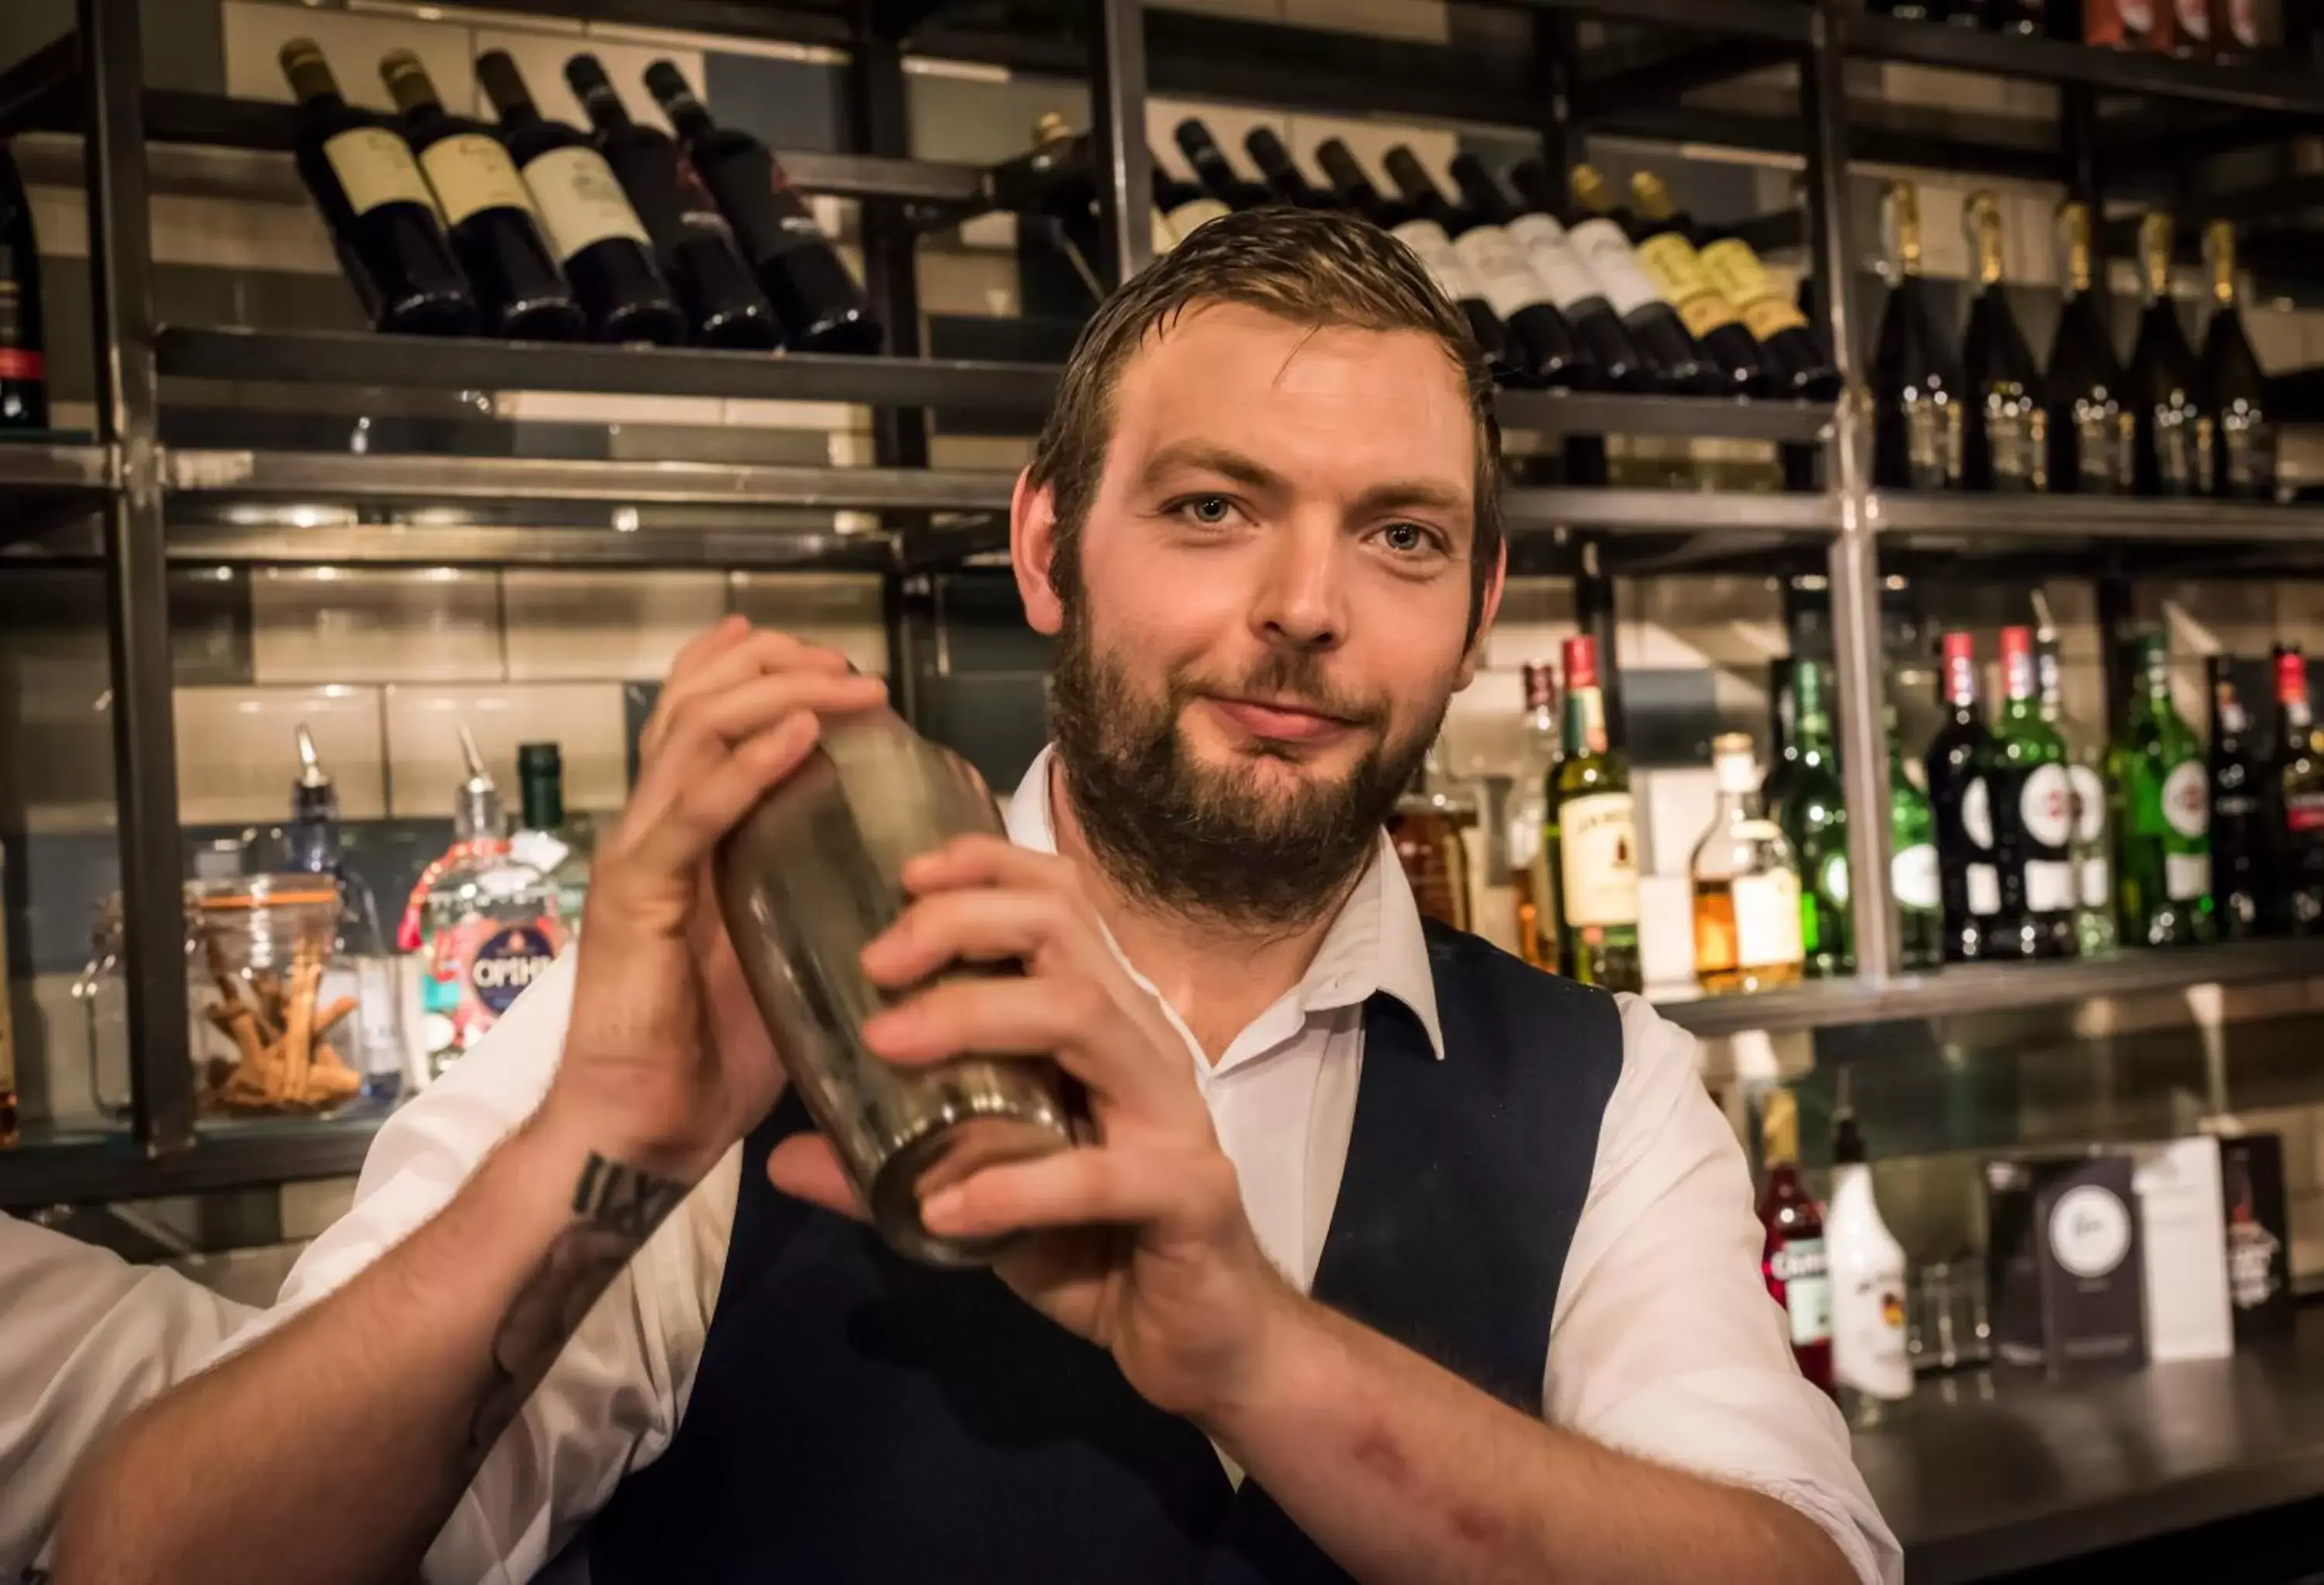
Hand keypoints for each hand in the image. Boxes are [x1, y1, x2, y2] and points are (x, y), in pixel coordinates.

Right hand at [543, 617, 887, 1180]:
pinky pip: (693, 814)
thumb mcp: (782, 956)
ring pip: (694, 734)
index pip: (705, 717)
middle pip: (696, 702)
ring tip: (842, 684)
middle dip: (775, 665)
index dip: (763, 671)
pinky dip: (748, 767)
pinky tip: (801, 738)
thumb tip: (899, 871)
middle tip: (848, 667)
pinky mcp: (634, 898)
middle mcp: (652, 829)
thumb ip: (813, 902)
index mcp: (684, 836)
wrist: (641, 1132)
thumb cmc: (711, 1057)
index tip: (839, 667)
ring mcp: (637, 857)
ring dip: (777, 695)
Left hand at [767, 836, 1300, 1422]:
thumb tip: (783, 1155)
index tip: (901, 875)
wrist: (1208, 1339)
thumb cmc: (1099, 1244)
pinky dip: (1017, 1186)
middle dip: (962, 923)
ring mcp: (1172, 1114)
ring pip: (1084, 1018)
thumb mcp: (983, 1193)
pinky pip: (1101, 1175)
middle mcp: (1142, 1044)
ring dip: (976, 1017)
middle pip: (1064, 931)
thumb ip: (893, 1169)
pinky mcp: (1189, 1194)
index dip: (985, 866)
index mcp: (1102, 1023)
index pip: (1058, 901)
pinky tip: (945, 1209)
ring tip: (886, 1045)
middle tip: (874, 961)